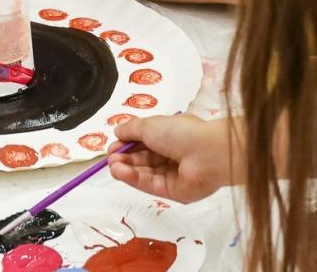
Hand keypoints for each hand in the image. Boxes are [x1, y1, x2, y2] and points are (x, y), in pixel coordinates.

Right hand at [109, 114, 238, 202]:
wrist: (206, 154)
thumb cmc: (179, 133)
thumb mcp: (150, 125)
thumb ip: (130, 130)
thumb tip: (116, 132)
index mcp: (169, 135)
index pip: (144, 141)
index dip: (127, 144)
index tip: (113, 146)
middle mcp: (171, 154)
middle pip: (142, 158)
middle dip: (124, 158)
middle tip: (110, 158)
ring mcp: (172, 174)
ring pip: (144, 172)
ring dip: (126, 168)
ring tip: (112, 165)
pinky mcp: (173, 191)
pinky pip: (150, 184)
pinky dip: (133, 178)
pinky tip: (119, 172)